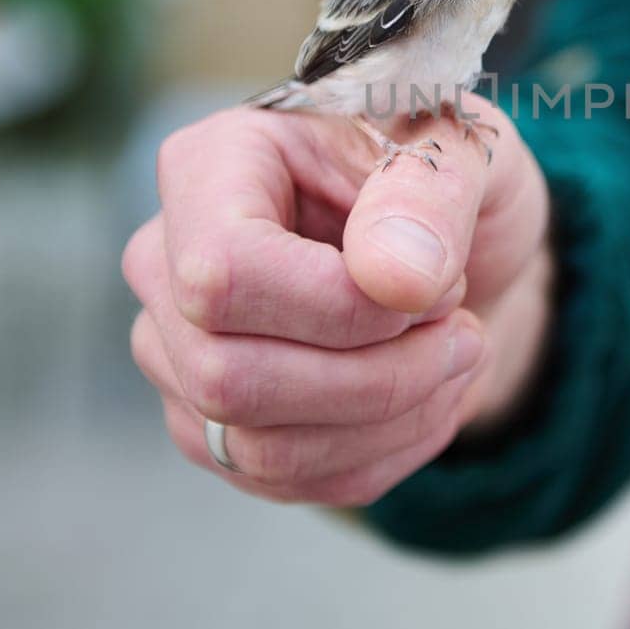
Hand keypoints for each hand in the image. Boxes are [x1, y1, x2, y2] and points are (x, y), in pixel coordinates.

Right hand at [122, 98, 553, 505]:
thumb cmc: (442, 177)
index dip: (340, 309)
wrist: (450, 247)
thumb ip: (432, 192)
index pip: (223, 274)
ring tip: (457, 356)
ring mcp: (176, 352)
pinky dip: (384, 451)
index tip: (435, 288)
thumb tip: (392, 277)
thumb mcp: (464, 149)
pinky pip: (285, 480)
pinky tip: (430, 395)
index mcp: (210, 166)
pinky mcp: (211, 425)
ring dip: (390, 418)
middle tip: (463, 332)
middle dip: (379, 377)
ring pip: (256, 447)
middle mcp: (166, 262)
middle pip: (227, 377)